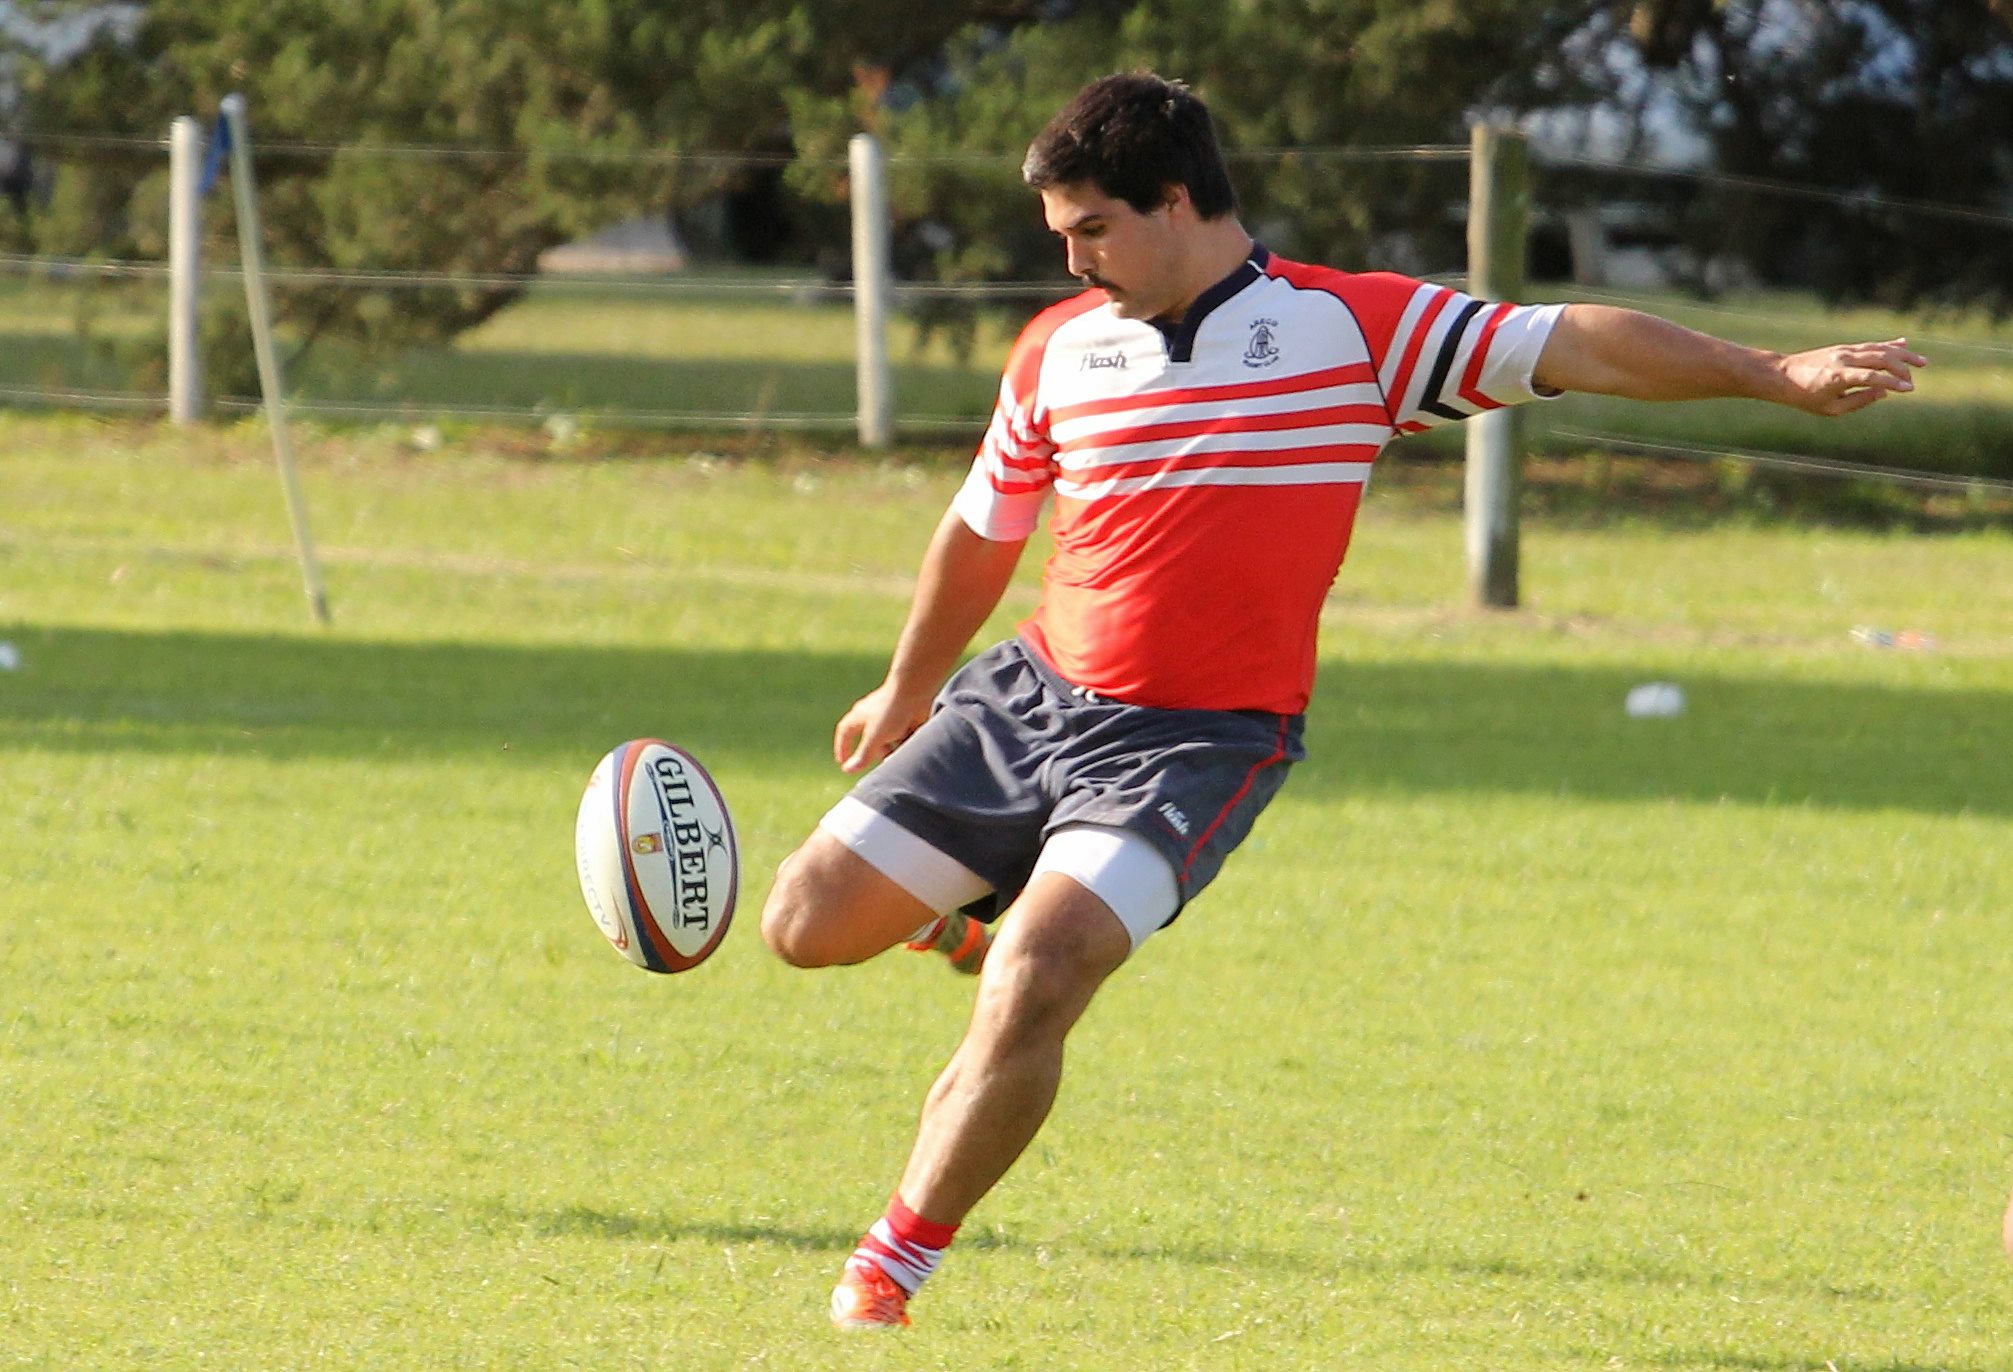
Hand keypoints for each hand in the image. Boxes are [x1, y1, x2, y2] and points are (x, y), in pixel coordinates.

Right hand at [833, 680, 933, 774]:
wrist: (916, 690)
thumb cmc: (891, 711)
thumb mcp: (874, 738)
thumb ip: (862, 755)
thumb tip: (847, 769)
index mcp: (859, 716)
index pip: (845, 732)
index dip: (843, 747)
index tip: (842, 762)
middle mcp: (873, 715)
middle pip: (870, 739)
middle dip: (875, 752)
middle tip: (881, 761)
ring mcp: (891, 715)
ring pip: (889, 738)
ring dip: (893, 749)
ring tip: (899, 757)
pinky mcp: (908, 716)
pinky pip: (905, 734)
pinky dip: (907, 742)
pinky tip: (912, 748)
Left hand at [1777, 338, 1925, 415]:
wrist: (1782, 375)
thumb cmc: (1804, 397)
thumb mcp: (1830, 409)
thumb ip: (1859, 401)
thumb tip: (1884, 392)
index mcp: (1838, 376)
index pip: (1872, 377)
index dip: (1893, 382)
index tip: (1909, 389)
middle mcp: (1843, 359)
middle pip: (1881, 359)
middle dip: (1902, 369)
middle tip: (1912, 382)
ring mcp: (1844, 351)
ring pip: (1879, 349)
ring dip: (1903, 354)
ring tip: (1922, 362)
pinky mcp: (1844, 348)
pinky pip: (1870, 345)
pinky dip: (1888, 345)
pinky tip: (1904, 345)